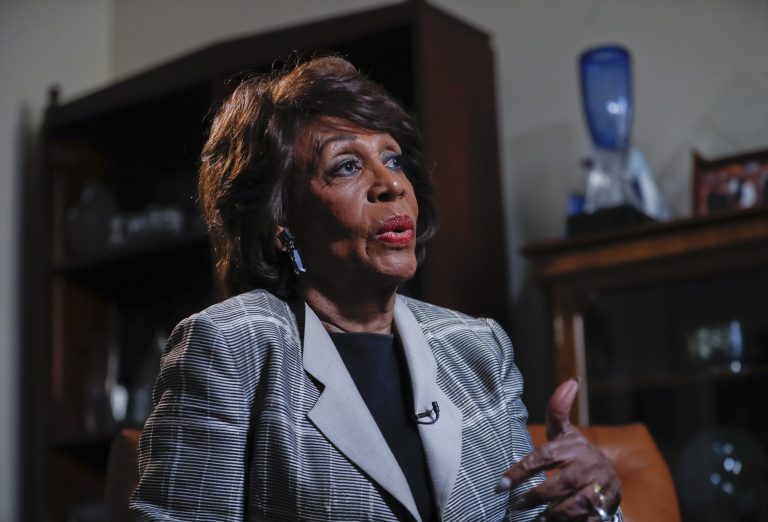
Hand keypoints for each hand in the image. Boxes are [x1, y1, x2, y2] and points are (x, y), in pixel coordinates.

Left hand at [496, 379, 621, 520]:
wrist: (609, 479)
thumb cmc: (577, 454)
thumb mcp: (567, 434)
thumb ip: (558, 410)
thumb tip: (570, 380)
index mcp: (573, 448)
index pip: (543, 458)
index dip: (520, 471)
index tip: (501, 485)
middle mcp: (587, 468)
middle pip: (559, 484)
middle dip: (536, 497)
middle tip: (516, 506)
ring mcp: (598, 491)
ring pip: (574, 506)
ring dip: (553, 515)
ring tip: (536, 521)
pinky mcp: (604, 510)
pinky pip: (587, 520)